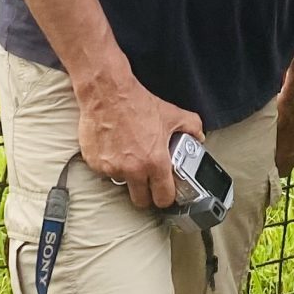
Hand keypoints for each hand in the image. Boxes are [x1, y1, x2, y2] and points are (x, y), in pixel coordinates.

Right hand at [76, 73, 201, 210]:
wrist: (107, 93)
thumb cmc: (137, 103)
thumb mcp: (172, 114)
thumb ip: (192, 127)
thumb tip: (199, 137)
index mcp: (155, 162)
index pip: (163, 198)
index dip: (165, 197)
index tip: (164, 193)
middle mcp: (133, 169)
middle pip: (140, 201)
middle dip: (146, 194)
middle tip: (147, 182)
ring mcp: (112, 168)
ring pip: (121, 184)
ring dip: (126, 176)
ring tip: (129, 157)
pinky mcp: (95, 163)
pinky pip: (104, 172)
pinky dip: (109, 165)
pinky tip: (114, 148)